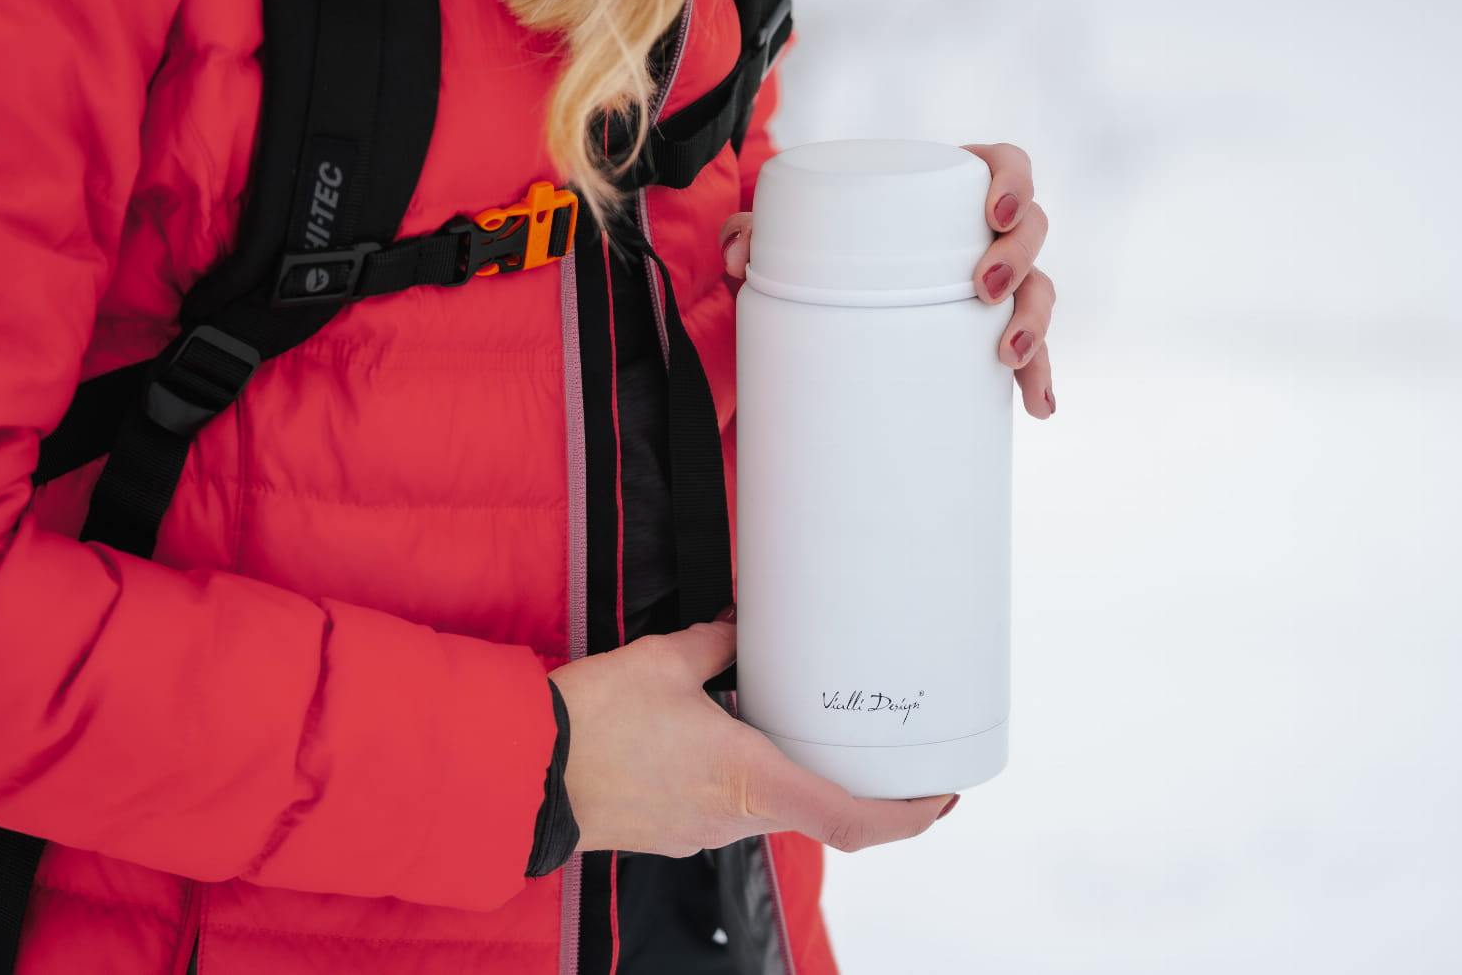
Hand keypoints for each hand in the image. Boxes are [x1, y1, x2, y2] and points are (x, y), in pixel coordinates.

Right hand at [548, 619, 955, 855]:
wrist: (523, 769)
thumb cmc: (592, 721)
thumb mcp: (666, 660)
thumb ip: (716, 645)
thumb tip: (737, 627)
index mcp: (752, 780)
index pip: (852, 819)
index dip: (907, 815)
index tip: (938, 798)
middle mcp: (734, 818)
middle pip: (815, 810)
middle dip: (844, 780)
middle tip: (874, 747)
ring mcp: (700, 832)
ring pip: (766, 806)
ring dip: (782, 771)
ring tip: (783, 724)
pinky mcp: (669, 833)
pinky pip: (721, 807)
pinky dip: (736, 777)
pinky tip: (716, 738)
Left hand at [720, 141, 1056, 418]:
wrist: (825, 299)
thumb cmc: (825, 244)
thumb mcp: (791, 234)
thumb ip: (756, 231)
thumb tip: (737, 255)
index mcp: (953, 187)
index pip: (1008, 165)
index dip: (1015, 184)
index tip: (993, 215)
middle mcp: (985, 233)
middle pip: (1034, 230)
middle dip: (1019, 260)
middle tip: (981, 288)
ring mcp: (997, 283)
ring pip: (1040, 291)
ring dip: (1035, 324)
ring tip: (1006, 358)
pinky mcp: (992, 332)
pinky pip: (1031, 351)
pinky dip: (1039, 377)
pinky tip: (1039, 406)